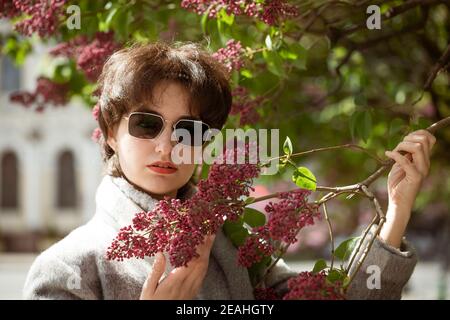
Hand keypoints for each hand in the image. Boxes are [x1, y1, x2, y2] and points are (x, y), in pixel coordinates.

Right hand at [139, 234, 215, 299]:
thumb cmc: (152, 304)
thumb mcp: (148, 289)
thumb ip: (156, 271)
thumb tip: (160, 253)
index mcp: (175, 281)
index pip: (190, 262)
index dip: (197, 248)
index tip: (199, 235)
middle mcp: (186, 285)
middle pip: (200, 263)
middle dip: (206, 246)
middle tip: (210, 232)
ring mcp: (191, 289)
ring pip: (204, 269)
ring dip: (208, 253)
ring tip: (210, 239)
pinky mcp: (193, 292)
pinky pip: (202, 276)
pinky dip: (205, 263)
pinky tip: (205, 257)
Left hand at [380, 129, 435, 247]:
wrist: (398, 202)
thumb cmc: (398, 183)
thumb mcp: (400, 165)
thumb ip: (404, 154)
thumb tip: (404, 142)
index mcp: (424, 159)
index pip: (429, 138)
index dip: (417, 133)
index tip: (404, 139)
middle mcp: (425, 163)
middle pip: (424, 140)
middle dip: (408, 138)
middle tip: (397, 147)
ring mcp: (422, 170)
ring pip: (417, 147)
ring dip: (402, 146)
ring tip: (393, 151)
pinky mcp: (415, 177)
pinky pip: (406, 161)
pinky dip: (395, 155)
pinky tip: (387, 153)